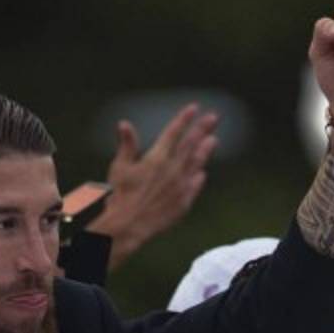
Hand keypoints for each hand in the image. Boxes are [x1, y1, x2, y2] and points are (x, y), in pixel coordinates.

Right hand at [87, 104, 217, 269]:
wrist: (129, 225)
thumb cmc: (120, 195)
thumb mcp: (120, 167)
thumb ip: (127, 145)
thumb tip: (124, 123)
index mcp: (156, 158)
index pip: (173, 132)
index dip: (183, 119)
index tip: (193, 108)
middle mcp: (172, 169)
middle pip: (190, 144)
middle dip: (202, 129)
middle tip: (213, 117)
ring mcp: (180, 185)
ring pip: (196, 163)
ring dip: (205, 150)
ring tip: (213, 139)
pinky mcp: (183, 201)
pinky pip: (194, 185)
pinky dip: (198, 176)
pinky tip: (201, 172)